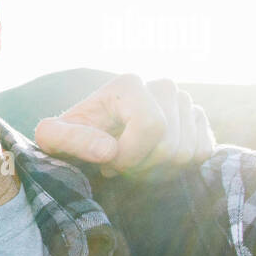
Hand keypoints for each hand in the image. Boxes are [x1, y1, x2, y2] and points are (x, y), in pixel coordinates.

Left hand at [34, 75, 215, 175]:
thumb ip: (70, 139)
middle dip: (141, 167)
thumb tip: (108, 150)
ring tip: (131, 164)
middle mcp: (162, 86)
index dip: (131, 156)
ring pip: (186, 152)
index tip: (106, 164)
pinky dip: (176, 169)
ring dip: (156, 171)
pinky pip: (203, 153)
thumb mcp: (53, 138)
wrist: (90, 139)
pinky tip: (150, 163)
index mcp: (128, 84)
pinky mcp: (198, 121)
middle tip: (116, 167)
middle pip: (170, 144)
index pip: (151, 126)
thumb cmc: (70, 137)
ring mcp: (184, 102)